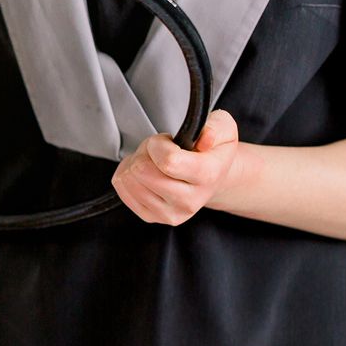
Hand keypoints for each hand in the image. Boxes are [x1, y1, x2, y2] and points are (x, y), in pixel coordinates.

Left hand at [112, 109, 239, 225]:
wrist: (213, 177)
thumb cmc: (213, 150)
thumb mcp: (223, 127)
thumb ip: (216, 126)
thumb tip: (205, 139)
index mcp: (208, 176)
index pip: (168, 161)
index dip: (157, 145)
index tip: (166, 140)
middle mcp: (190, 201)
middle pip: (143, 172)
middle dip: (144, 153)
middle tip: (156, 150)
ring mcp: (170, 213)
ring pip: (130, 181)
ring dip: (134, 164)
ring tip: (152, 161)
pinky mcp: (152, 218)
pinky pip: (122, 192)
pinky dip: (126, 176)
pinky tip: (143, 172)